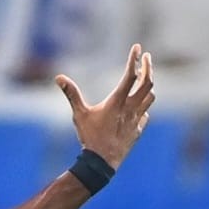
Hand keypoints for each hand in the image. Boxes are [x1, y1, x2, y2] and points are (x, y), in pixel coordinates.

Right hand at [56, 44, 155, 167]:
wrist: (102, 162)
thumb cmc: (90, 137)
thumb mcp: (79, 114)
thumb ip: (71, 94)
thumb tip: (59, 78)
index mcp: (117, 101)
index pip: (130, 75)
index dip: (134, 59)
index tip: (137, 47)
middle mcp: (131, 108)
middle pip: (147, 82)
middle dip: (148, 67)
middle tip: (146, 58)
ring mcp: (137, 119)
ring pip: (150, 96)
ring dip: (148, 86)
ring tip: (144, 80)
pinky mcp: (138, 129)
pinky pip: (145, 114)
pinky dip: (143, 106)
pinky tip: (138, 107)